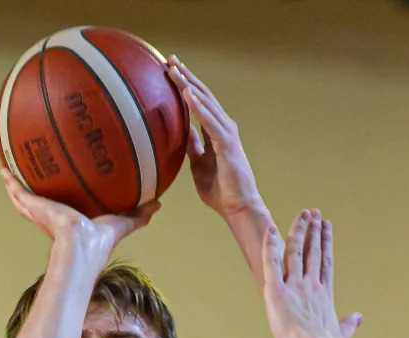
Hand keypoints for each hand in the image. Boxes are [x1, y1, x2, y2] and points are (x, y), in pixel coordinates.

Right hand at [0, 167, 156, 254]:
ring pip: (24, 197)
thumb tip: (158, 204)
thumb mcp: (121, 222)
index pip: (62, 209)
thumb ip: (138, 214)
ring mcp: (40, 212)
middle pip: (38, 203)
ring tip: (7, 170)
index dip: (58, 201)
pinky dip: (10, 181)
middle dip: (32, 192)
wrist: (81, 245)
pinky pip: (19, 192)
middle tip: (27, 177)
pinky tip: (3, 169)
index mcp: (69, 222)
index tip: (57, 188)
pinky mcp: (33, 207)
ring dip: (15, 186)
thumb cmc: (99, 241)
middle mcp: (52, 218)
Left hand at [166, 57, 262, 220]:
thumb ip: (194, 147)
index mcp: (216, 132)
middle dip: (187, 77)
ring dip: (191, 86)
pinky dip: (199, 107)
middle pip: (203, 96)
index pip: (199, 103)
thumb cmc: (220, 190)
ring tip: (176, 71)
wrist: (237, 207)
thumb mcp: (199, 165)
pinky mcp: (227, 145)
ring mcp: (227, 135)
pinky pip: (210, 122)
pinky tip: (188, 94)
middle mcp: (223, 128)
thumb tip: (184, 132)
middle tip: (171, 59)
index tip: (171, 71)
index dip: (186, 85)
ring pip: (207, 104)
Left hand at [262, 209, 345, 337]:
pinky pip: (272, 262)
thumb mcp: (341, 335)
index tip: (327, 227)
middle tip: (315, 213)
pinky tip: (271, 229)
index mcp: (323, 294)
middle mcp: (310, 285)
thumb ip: (349, 324)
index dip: (326, 243)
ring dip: (298, 230)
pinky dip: (270, 245)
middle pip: (312, 251)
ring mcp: (294, 285)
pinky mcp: (276, 290)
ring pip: (295, 251)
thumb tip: (359, 317)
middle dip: (313, 231)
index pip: (325, 262)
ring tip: (302, 214)